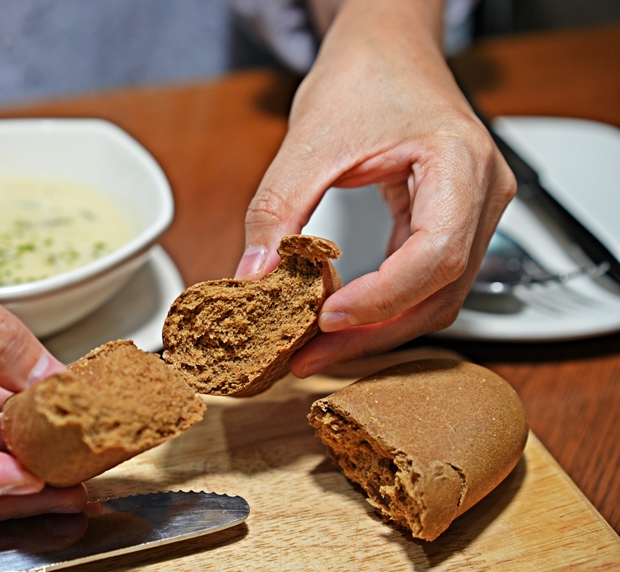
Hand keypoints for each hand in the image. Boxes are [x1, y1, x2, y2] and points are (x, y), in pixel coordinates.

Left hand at [236, 0, 515, 374]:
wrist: (386, 50)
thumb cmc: (363, 75)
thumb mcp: (309, 140)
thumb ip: (278, 209)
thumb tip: (254, 276)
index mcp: (461, 162)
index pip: (436, 253)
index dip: (382, 298)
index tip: (326, 319)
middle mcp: (483, 194)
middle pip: (441, 291)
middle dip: (372, 332)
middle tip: (309, 356)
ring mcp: (474, 213)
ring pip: (437, 298)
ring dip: (376, 330)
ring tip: (316, 348)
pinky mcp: (452, 225)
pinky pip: (425, 282)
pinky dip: (382, 308)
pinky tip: (339, 320)